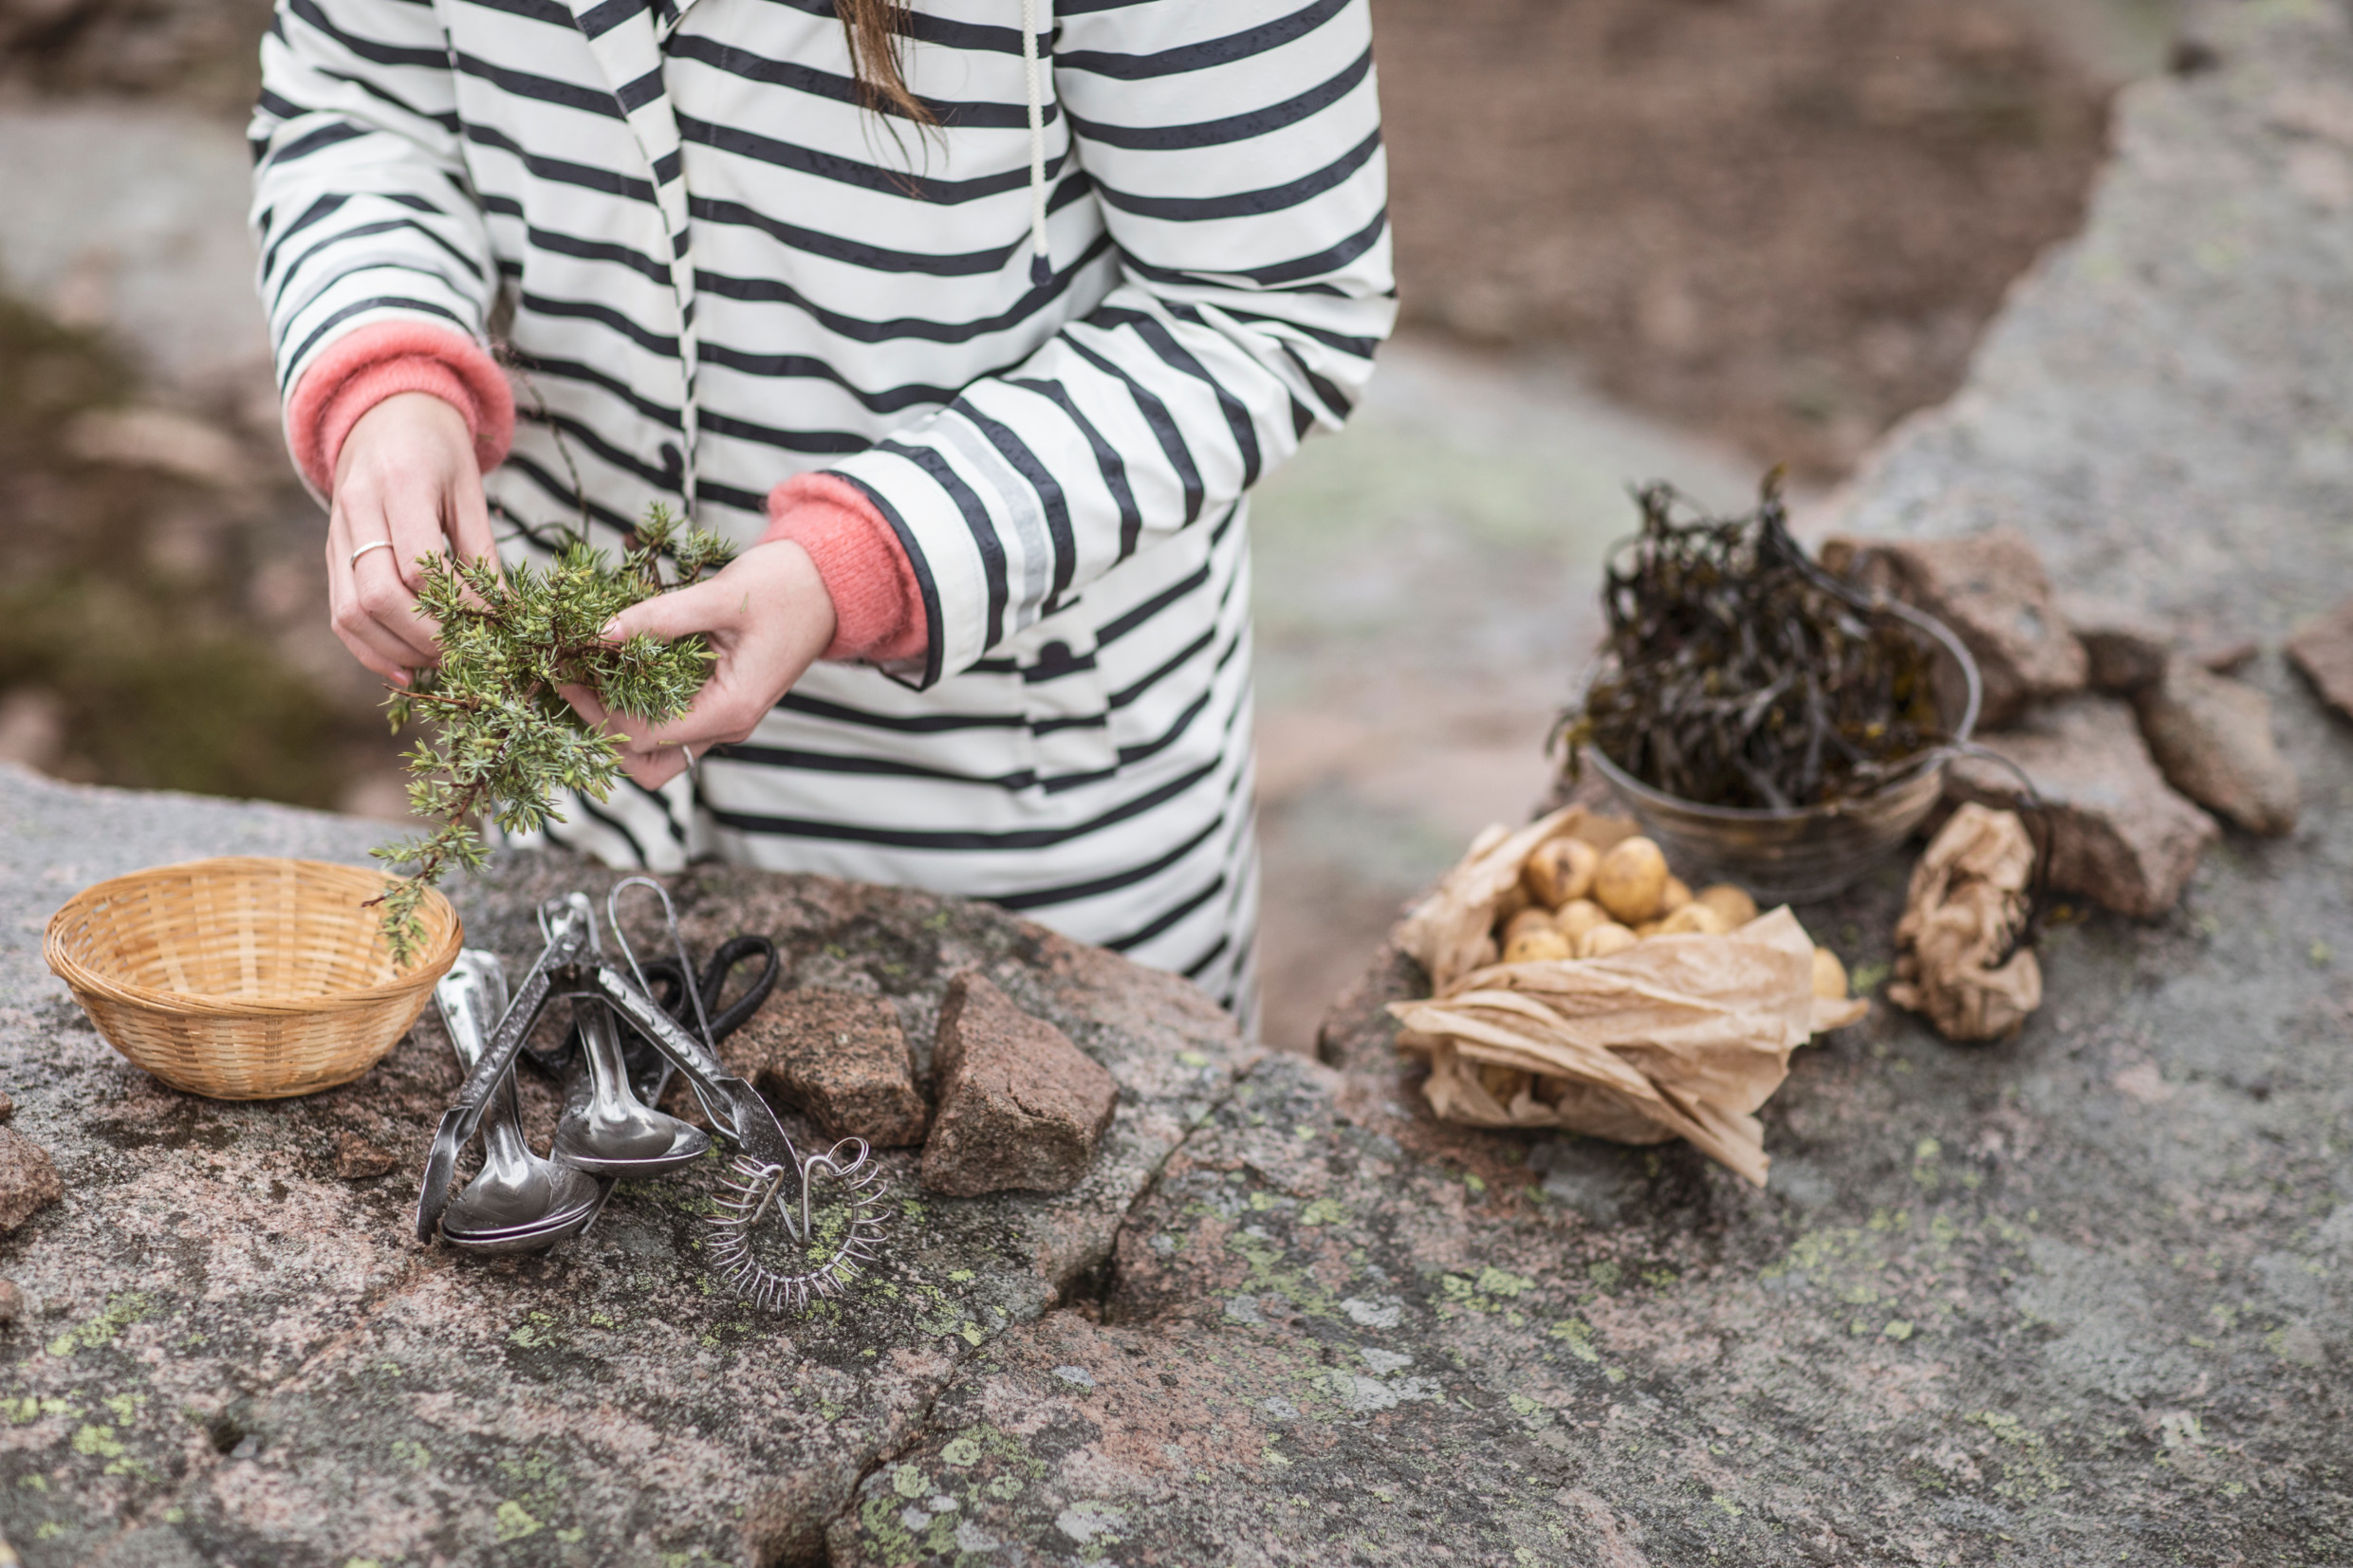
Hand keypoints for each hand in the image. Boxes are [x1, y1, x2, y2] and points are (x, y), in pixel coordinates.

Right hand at [325, 392, 492, 683]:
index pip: (418, 566)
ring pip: (351, 612)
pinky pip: (340, 613)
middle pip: (378, 596)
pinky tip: (406, 670)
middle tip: (466, 654)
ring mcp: (336, 533)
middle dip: (425, 637)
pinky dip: (370, 650)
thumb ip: (482, 552)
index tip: (492, 625)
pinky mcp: (330, 553)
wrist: (384, 414)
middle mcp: (357, 509)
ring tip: (441, 663)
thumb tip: (505, 615)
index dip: (456, 606)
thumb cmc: (439, 450)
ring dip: (397, 651)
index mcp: (400, 483)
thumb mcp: (471, 490)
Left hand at [567, 540, 838, 788]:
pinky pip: (671, 722)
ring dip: (618, 722)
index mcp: (731, 709)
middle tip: (571, 681)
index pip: (645, 735)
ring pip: (658, 750)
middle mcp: (728, 726)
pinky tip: (616, 666)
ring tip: (587, 676)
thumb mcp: (720, 596)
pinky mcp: (721, 702)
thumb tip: (600, 634)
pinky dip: (638, 704)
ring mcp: (725, 718)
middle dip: (601, 728)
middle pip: (647, 763)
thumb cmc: (786, 586)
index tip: (566, 667)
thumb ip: (659, 618)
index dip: (597, 708)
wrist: (832, 585)